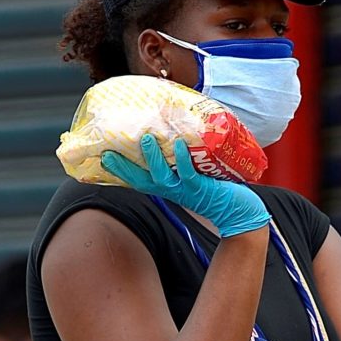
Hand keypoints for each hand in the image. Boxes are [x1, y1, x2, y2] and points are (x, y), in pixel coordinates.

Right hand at [99, 134, 271, 236]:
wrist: (238, 212)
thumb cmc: (216, 190)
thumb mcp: (192, 174)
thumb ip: (182, 158)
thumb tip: (175, 127)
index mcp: (166, 188)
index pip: (137, 180)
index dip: (119, 170)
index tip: (102, 157)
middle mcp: (171, 191)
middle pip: (141, 180)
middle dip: (124, 168)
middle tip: (108, 152)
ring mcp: (185, 190)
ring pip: (162, 176)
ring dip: (153, 158)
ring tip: (146, 139)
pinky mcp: (201, 188)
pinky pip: (188, 173)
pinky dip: (182, 159)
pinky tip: (178, 145)